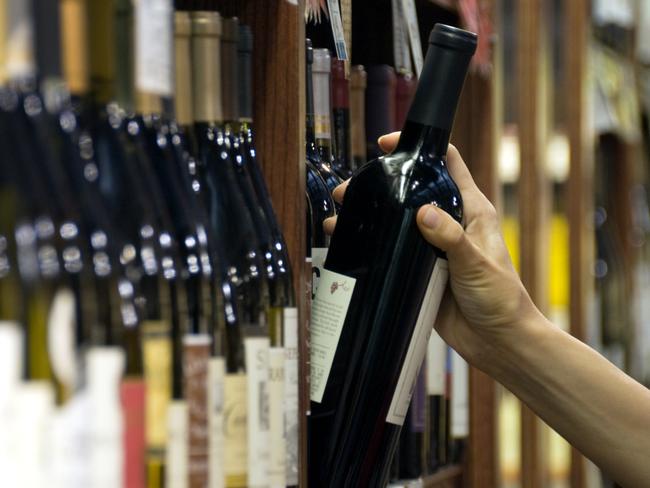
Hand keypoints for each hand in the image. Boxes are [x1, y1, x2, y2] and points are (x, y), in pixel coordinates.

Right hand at [324, 132, 541, 368]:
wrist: (497, 342)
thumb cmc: (500, 299)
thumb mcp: (477, 264)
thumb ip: (451, 238)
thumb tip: (423, 212)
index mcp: (471, 211)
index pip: (447, 164)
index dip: (420, 148)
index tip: (388, 145)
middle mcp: (450, 224)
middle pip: (412, 191)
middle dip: (379, 185)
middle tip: (349, 189)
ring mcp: (432, 248)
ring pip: (396, 221)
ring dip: (369, 215)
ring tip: (338, 216)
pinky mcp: (420, 271)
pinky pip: (392, 251)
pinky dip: (371, 245)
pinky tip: (348, 245)